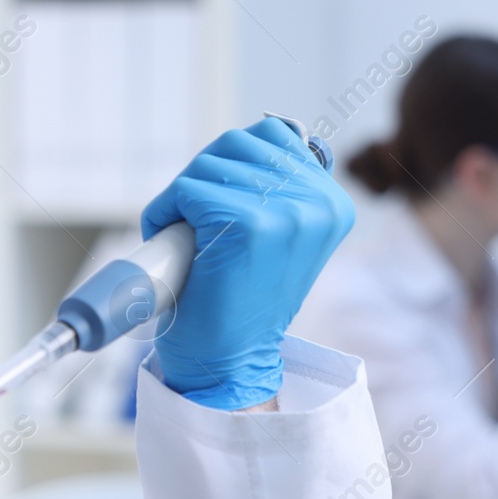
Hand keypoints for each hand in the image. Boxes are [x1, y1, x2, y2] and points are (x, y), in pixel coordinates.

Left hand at [141, 117, 354, 409]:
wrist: (228, 364)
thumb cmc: (239, 303)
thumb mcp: (276, 238)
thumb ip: (280, 188)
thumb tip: (261, 134)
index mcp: (332, 202)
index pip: (272, 136)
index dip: (228, 168)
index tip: (218, 211)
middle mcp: (319, 202)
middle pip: (236, 144)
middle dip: (201, 180)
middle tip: (193, 227)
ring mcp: (287, 212)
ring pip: (208, 166)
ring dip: (181, 198)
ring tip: (186, 240)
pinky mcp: (249, 225)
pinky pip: (187, 191)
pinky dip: (165, 213)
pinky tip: (175, 247)